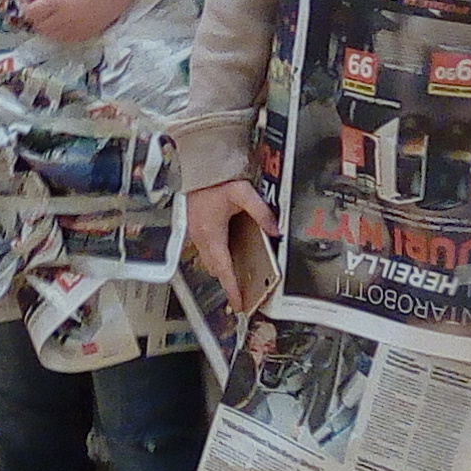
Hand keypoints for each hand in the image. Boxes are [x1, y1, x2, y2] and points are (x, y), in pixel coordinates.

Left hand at [13, 0, 132, 46]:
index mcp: (56, 0)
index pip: (30, 14)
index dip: (27, 9)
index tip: (30, 4)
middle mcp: (65, 17)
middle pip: (39, 27)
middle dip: (36, 19)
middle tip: (41, 10)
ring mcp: (77, 28)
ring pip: (52, 36)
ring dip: (48, 28)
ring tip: (54, 16)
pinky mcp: (88, 33)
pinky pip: (67, 40)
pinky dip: (62, 34)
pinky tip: (66, 22)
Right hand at [184, 177, 275, 318]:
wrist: (196, 167)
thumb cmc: (214, 178)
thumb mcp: (243, 193)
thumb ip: (262, 213)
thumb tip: (275, 230)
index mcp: (212, 234)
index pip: (224, 270)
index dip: (232, 288)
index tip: (239, 303)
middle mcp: (201, 237)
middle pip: (216, 269)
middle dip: (228, 281)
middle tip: (242, 291)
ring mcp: (195, 233)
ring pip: (209, 261)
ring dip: (221, 269)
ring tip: (237, 274)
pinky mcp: (194, 226)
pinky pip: (205, 250)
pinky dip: (216, 256)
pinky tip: (228, 250)